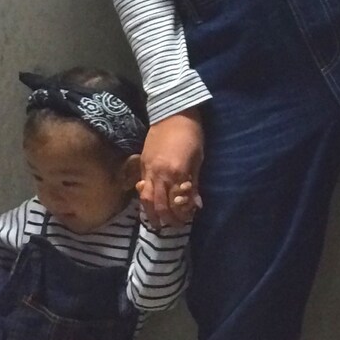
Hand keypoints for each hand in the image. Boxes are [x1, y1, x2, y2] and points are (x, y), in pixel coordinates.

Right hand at [136, 109, 203, 226]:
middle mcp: (159, 174)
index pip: (176, 203)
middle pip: (159, 205)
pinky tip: (149, 206)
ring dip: (151, 214)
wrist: (172, 113)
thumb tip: (196, 205)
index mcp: (176, 173)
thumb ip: (194, 184)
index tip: (187, 219)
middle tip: (173, 226)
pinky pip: (142, 188)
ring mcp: (148, 170)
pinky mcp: (142, 165)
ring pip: (146, 199)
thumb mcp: (198, 159)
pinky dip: (145, 200)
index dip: (181, 215)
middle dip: (166, 219)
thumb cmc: (191, 135)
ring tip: (157, 223)